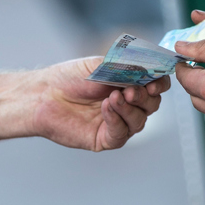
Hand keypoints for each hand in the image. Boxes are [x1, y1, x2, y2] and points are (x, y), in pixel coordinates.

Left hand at [34, 57, 169, 149]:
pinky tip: (106, 108)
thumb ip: (127, 67)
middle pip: (152, 105)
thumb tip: (151, 67)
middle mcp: (127, 105)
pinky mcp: (105, 139)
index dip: (160, 84)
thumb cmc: (70, 77)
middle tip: (130, 90)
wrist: (44, 93)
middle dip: (144, 97)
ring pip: (139, 121)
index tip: (154, 82)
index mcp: (130, 85)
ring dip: (129, 109)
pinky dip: (117, 120)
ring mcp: (117, 123)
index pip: (156, 86)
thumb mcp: (102, 65)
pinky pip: (121, 134)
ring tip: (113, 97)